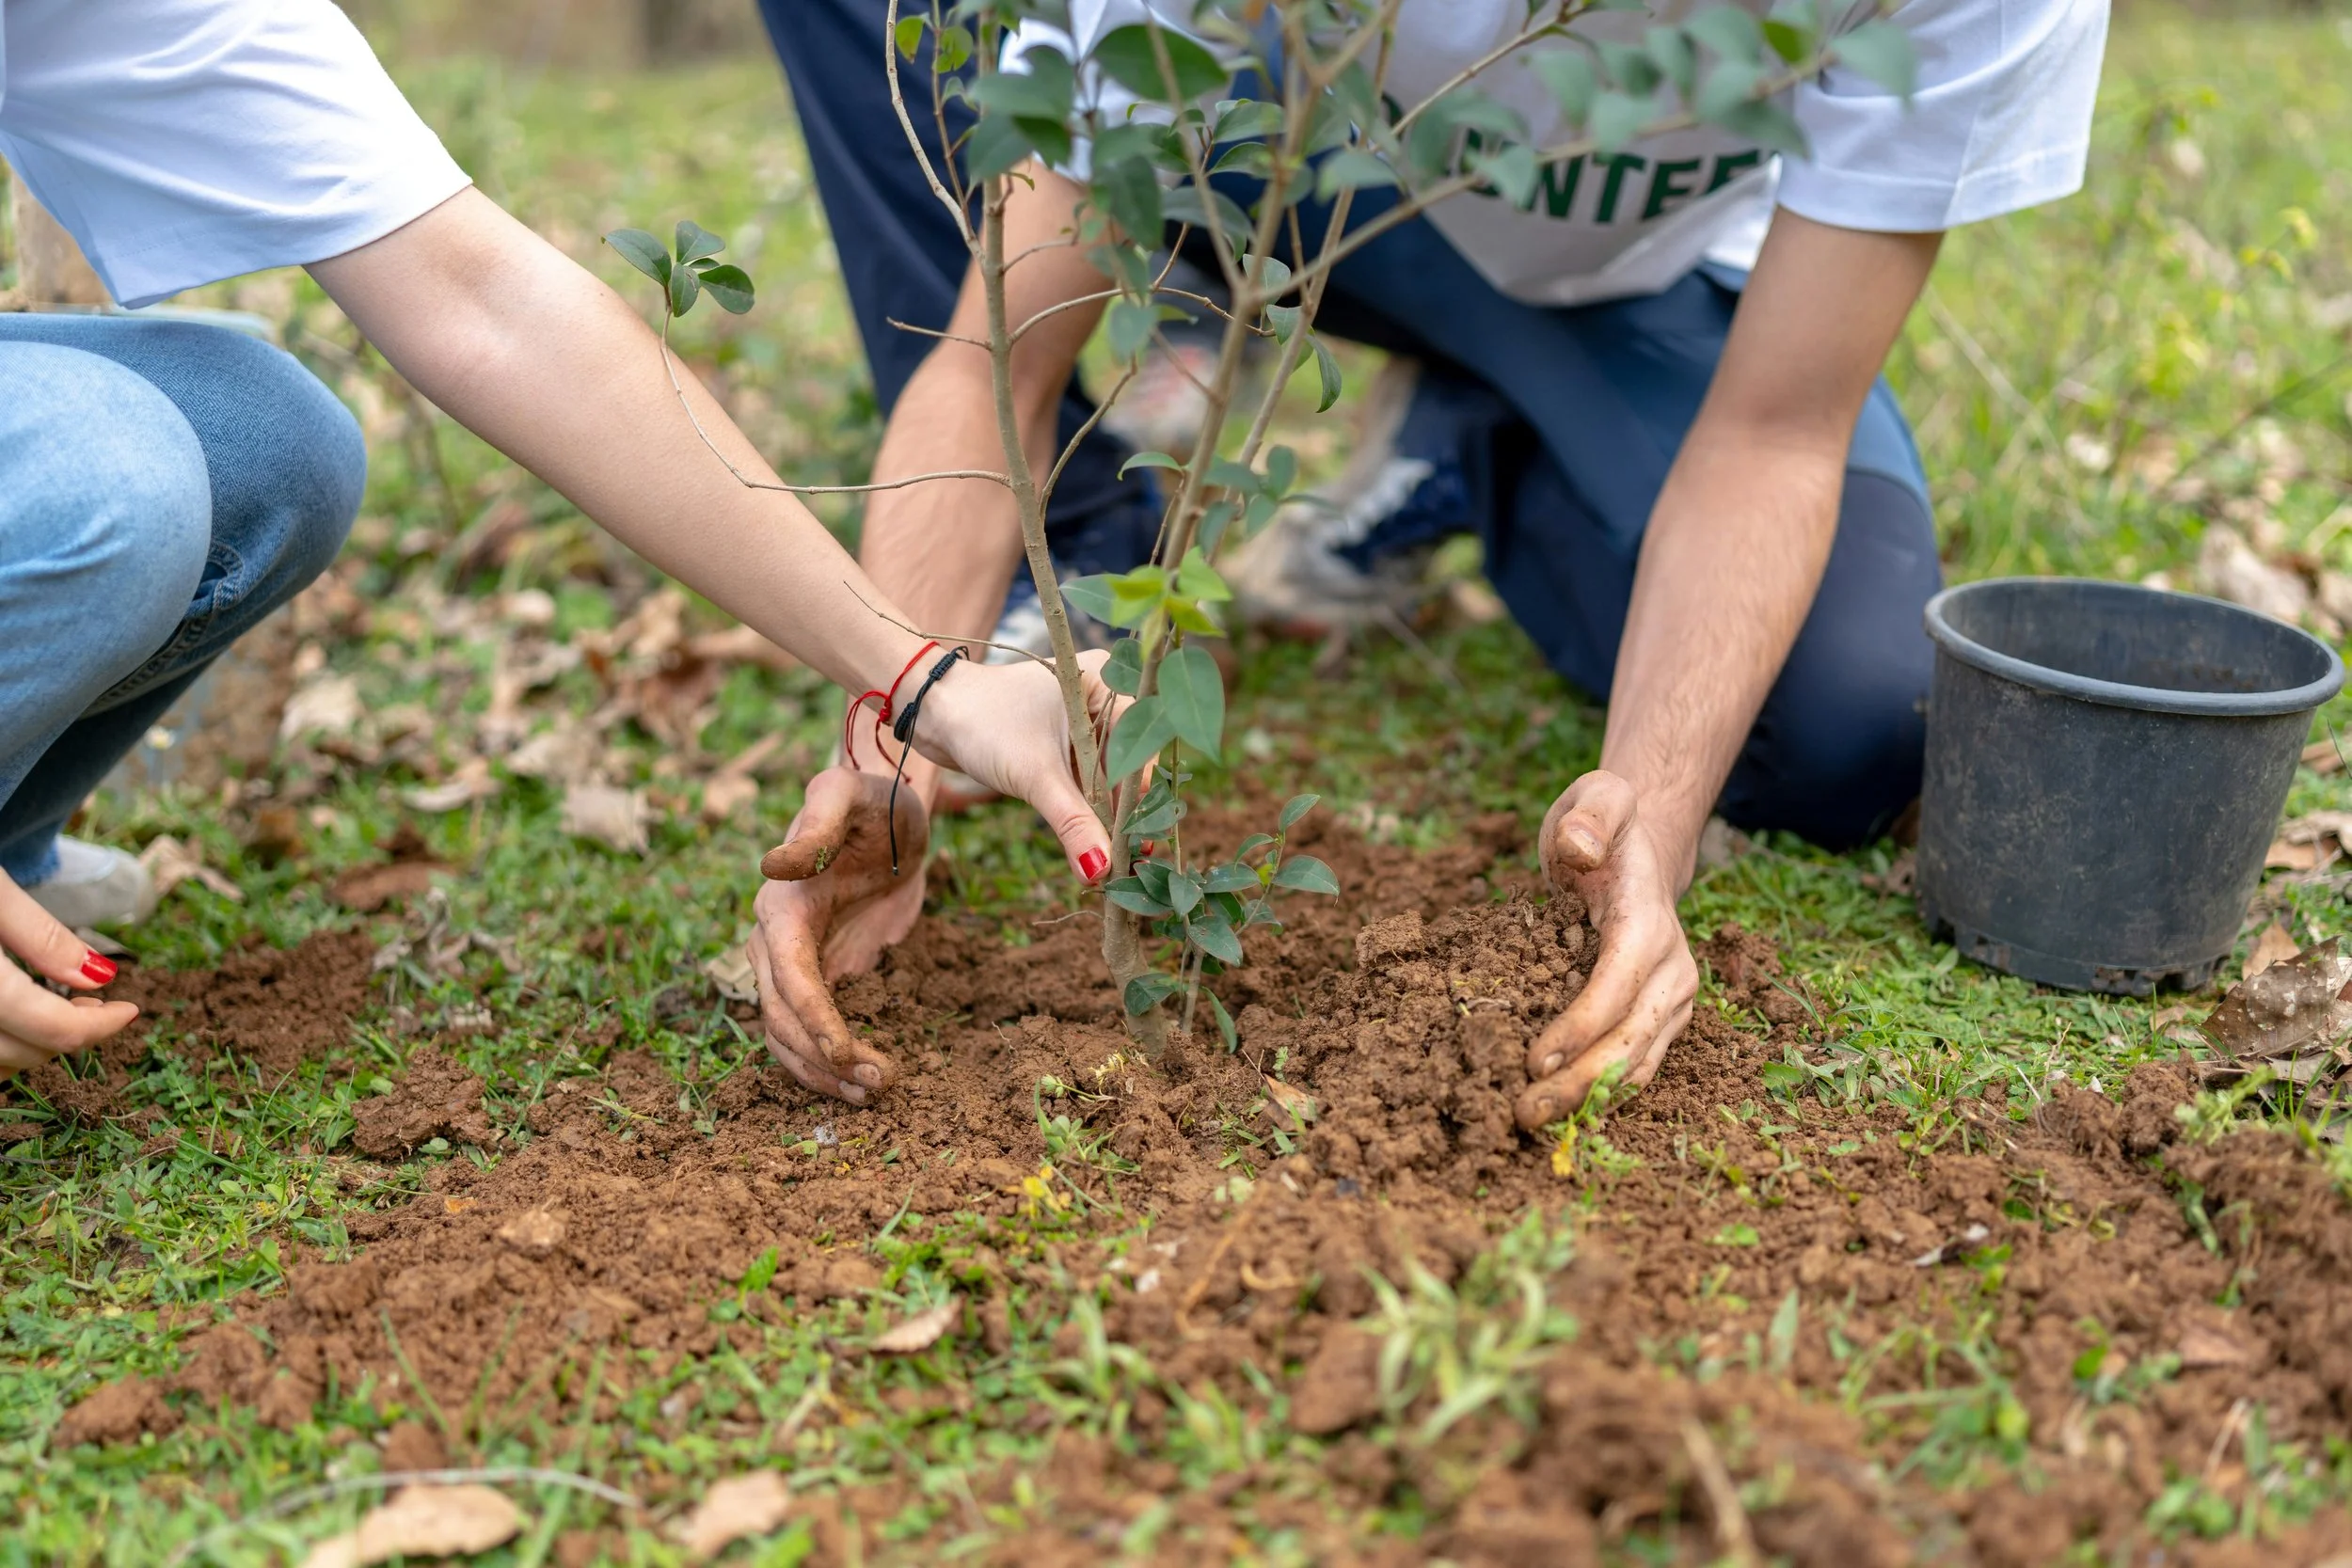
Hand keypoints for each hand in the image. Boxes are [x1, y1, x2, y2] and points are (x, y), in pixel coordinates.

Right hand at [0, 870, 139, 1078]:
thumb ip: (42, 938)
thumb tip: (101, 978)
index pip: (48, 1028)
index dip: (99, 1027)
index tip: (131, 1009)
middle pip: (17, 1052)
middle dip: (66, 1035)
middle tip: (96, 1003)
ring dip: (30, 1044)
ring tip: (59, 1005)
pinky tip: (13, 1014)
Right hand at [749, 769, 928, 1104]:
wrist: (888, 815)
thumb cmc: (870, 800)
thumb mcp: (849, 796)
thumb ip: (818, 823)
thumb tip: (773, 865)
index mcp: (781, 908)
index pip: (788, 976)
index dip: (813, 1019)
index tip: (846, 1054)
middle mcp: (775, 943)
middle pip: (783, 1019)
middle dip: (825, 1059)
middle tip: (879, 1085)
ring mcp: (794, 965)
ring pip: (789, 1037)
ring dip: (824, 1073)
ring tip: (875, 1093)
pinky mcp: (821, 977)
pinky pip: (811, 1032)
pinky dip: (830, 1063)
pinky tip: (863, 1082)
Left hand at [909, 651, 1124, 883]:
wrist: (934, 710)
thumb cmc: (984, 725)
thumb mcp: (1035, 777)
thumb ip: (1073, 824)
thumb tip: (1102, 871)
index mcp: (1107, 683)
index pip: (1140, 747)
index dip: (1139, 798)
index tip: (1137, 844)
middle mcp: (1103, 694)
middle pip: (1129, 763)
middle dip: (1123, 812)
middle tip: (1127, 860)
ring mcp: (1085, 716)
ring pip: (1109, 773)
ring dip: (1105, 814)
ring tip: (1110, 860)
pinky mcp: (1067, 736)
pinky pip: (1088, 774)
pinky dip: (1087, 805)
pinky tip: (1090, 841)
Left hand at [1515, 771, 1699, 1129]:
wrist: (1641, 850)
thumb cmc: (1605, 826)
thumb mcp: (1598, 796)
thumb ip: (1592, 814)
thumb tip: (1580, 848)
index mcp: (1650, 923)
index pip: (1618, 986)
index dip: (1580, 1027)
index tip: (1533, 1059)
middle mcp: (1673, 970)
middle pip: (1630, 1040)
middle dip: (1578, 1081)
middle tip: (1521, 1112)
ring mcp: (1672, 1000)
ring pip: (1635, 1064)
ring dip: (1585, 1099)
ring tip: (1530, 1120)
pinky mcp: (1660, 1019)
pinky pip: (1633, 1067)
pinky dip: (1599, 1094)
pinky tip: (1558, 1111)